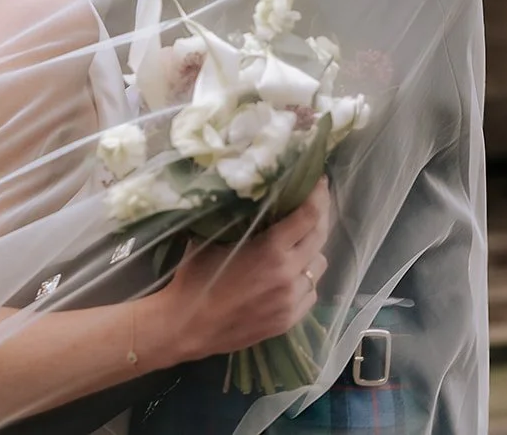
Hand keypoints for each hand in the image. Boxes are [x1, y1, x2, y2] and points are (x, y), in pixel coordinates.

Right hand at [158, 177, 331, 361]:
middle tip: (314, 205)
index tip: (321, 181)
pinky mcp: (288, 320)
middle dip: (320, 216)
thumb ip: (239, 218)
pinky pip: (310, 293)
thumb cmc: (195, 277)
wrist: (186, 327)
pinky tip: (289, 277)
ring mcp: (290, 300)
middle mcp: (287, 274)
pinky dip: (304, 281)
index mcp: (270, 250)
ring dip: (311, 252)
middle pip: (320, 237)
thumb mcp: (213, 238)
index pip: (309, 215)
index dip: (319, 194)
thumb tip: (250, 194)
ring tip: (297, 246)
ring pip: (319, 266)